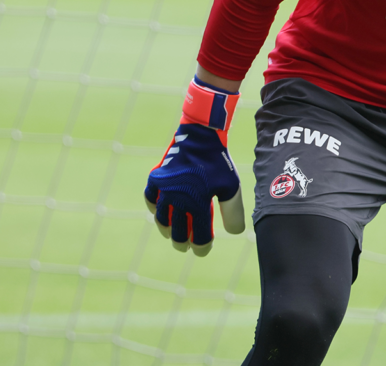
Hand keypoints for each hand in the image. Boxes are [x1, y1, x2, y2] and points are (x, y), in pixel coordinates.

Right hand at [144, 78, 244, 254]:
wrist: (200, 135)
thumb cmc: (218, 162)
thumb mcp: (231, 186)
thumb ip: (233, 211)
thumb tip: (235, 233)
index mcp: (197, 203)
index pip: (197, 235)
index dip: (201, 247)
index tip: (202, 251)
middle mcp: (177, 199)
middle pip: (177, 230)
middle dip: (182, 240)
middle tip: (184, 246)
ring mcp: (164, 189)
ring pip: (162, 218)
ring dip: (167, 228)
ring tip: (172, 233)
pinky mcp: (156, 178)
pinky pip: (151, 199)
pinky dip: (155, 208)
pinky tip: (161, 211)